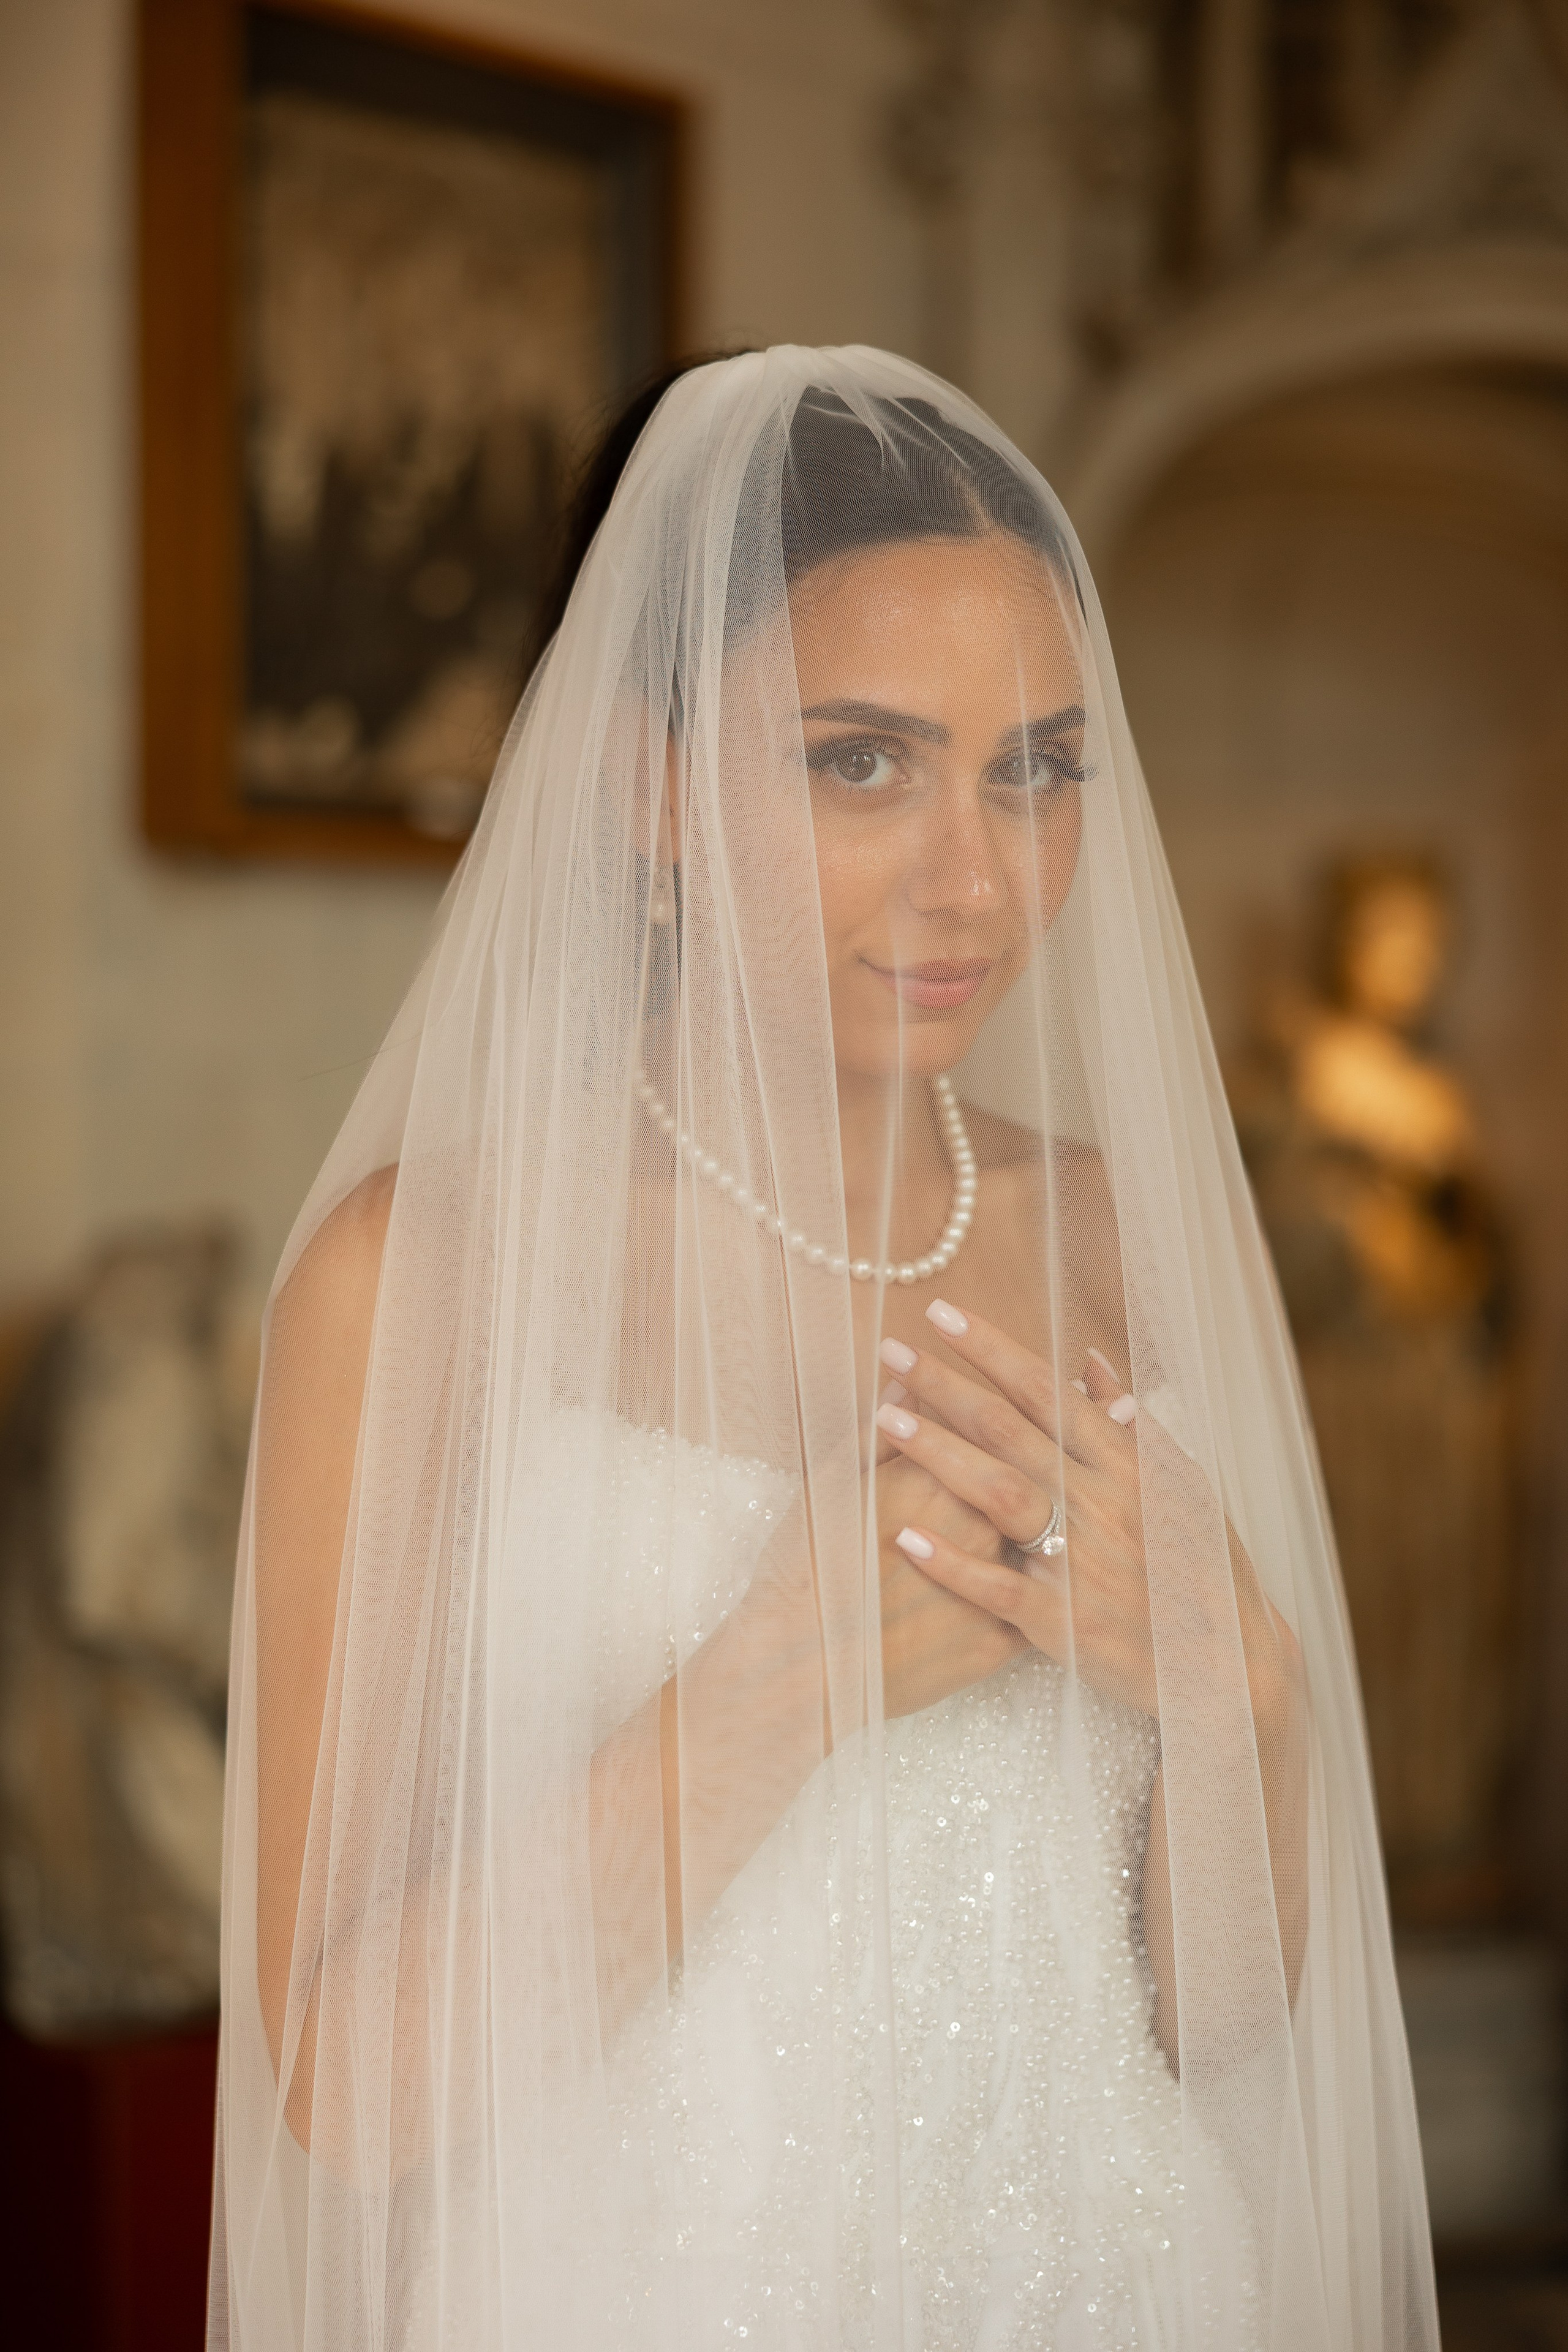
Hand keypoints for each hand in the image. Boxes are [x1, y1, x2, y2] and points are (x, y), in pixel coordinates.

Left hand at [874, 1306, 1300, 1739]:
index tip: (943, 1314)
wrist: (1229, 1668)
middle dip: (948, 1385)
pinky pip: (998, 1587)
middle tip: (892, 1349)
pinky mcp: (1064, 1622)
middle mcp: (1103, 1503)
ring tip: (885, 1420)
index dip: (993, 1349)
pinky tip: (905, 1536)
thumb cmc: (1202, 1569)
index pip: (1048, 1391)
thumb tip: (1089, 1360)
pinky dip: (952, 1562)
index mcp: (1129, 1465)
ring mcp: (1083, 1562)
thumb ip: (1132, 1422)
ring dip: (939, 1452)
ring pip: (1000, 1494)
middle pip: (1011, 1430)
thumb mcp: (1183, 1485)